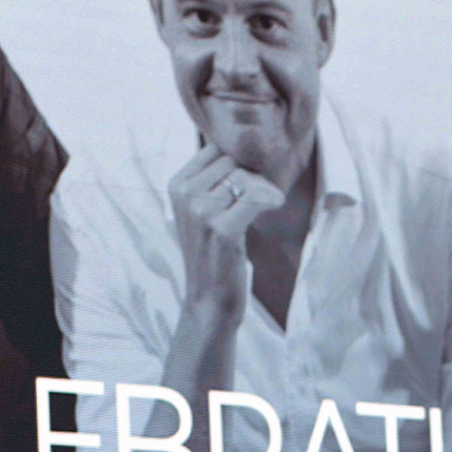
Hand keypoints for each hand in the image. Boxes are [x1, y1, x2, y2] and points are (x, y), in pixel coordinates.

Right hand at [168, 145, 284, 339]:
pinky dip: (271, 199)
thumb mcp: (201, 212)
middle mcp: (184, 194)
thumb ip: (213, 181)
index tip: (248, 185)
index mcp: (176, 185)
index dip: (238, 165)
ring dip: (264, 191)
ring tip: (265, 207)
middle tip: (260, 201)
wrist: (209, 301)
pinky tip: (275, 205)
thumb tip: (243, 149)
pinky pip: (256, 196)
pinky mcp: (221, 229)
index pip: (217, 150)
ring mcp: (200, 211)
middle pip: (233, 162)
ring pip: (246, 178)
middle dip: (252, 178)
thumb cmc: (213, 255)